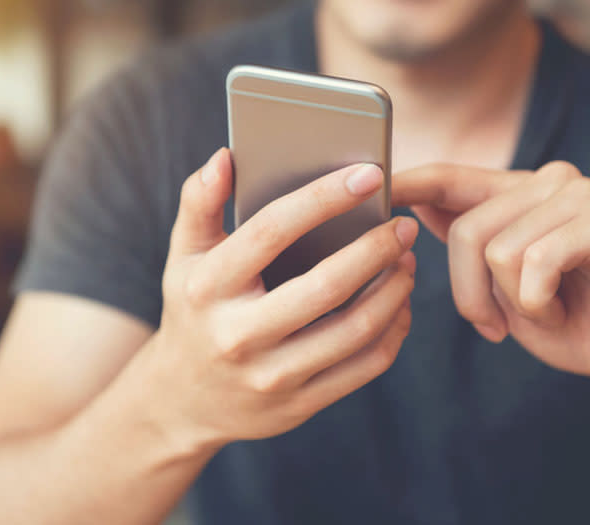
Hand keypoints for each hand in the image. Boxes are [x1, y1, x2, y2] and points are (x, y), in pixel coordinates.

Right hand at [129, 148, 417, 448]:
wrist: (183, 401)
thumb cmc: (194, 310)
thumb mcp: (184, 257)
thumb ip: (200, 202)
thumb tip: (226, 157)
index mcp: (208, 288)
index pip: (270, 232)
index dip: (322, 198)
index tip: (368, 173)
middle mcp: (238, 335)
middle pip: (325, 287)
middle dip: (375, 249)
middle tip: (403, 225)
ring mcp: (271, 376)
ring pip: (354, 330)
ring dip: (393, 290)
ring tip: (406, 260)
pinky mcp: (299, 404)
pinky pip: (364, 366)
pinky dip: (393, 330)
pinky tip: (399, 304)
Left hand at [393, 161, 589, 387]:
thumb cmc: (570, 321)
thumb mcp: (500, 289)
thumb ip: (466, 247)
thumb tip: (413, 208)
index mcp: (516, 195)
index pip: (450, 178)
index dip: (409, 182)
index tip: (373, 184)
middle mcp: (547, 182)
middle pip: (466, 230)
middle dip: (471, 294)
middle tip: (498, 326)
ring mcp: (580, 195)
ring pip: (497, 249)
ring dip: (514, 303)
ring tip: (547, 311)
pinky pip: (536, 262)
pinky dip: (539, 303)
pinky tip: (563, 308)